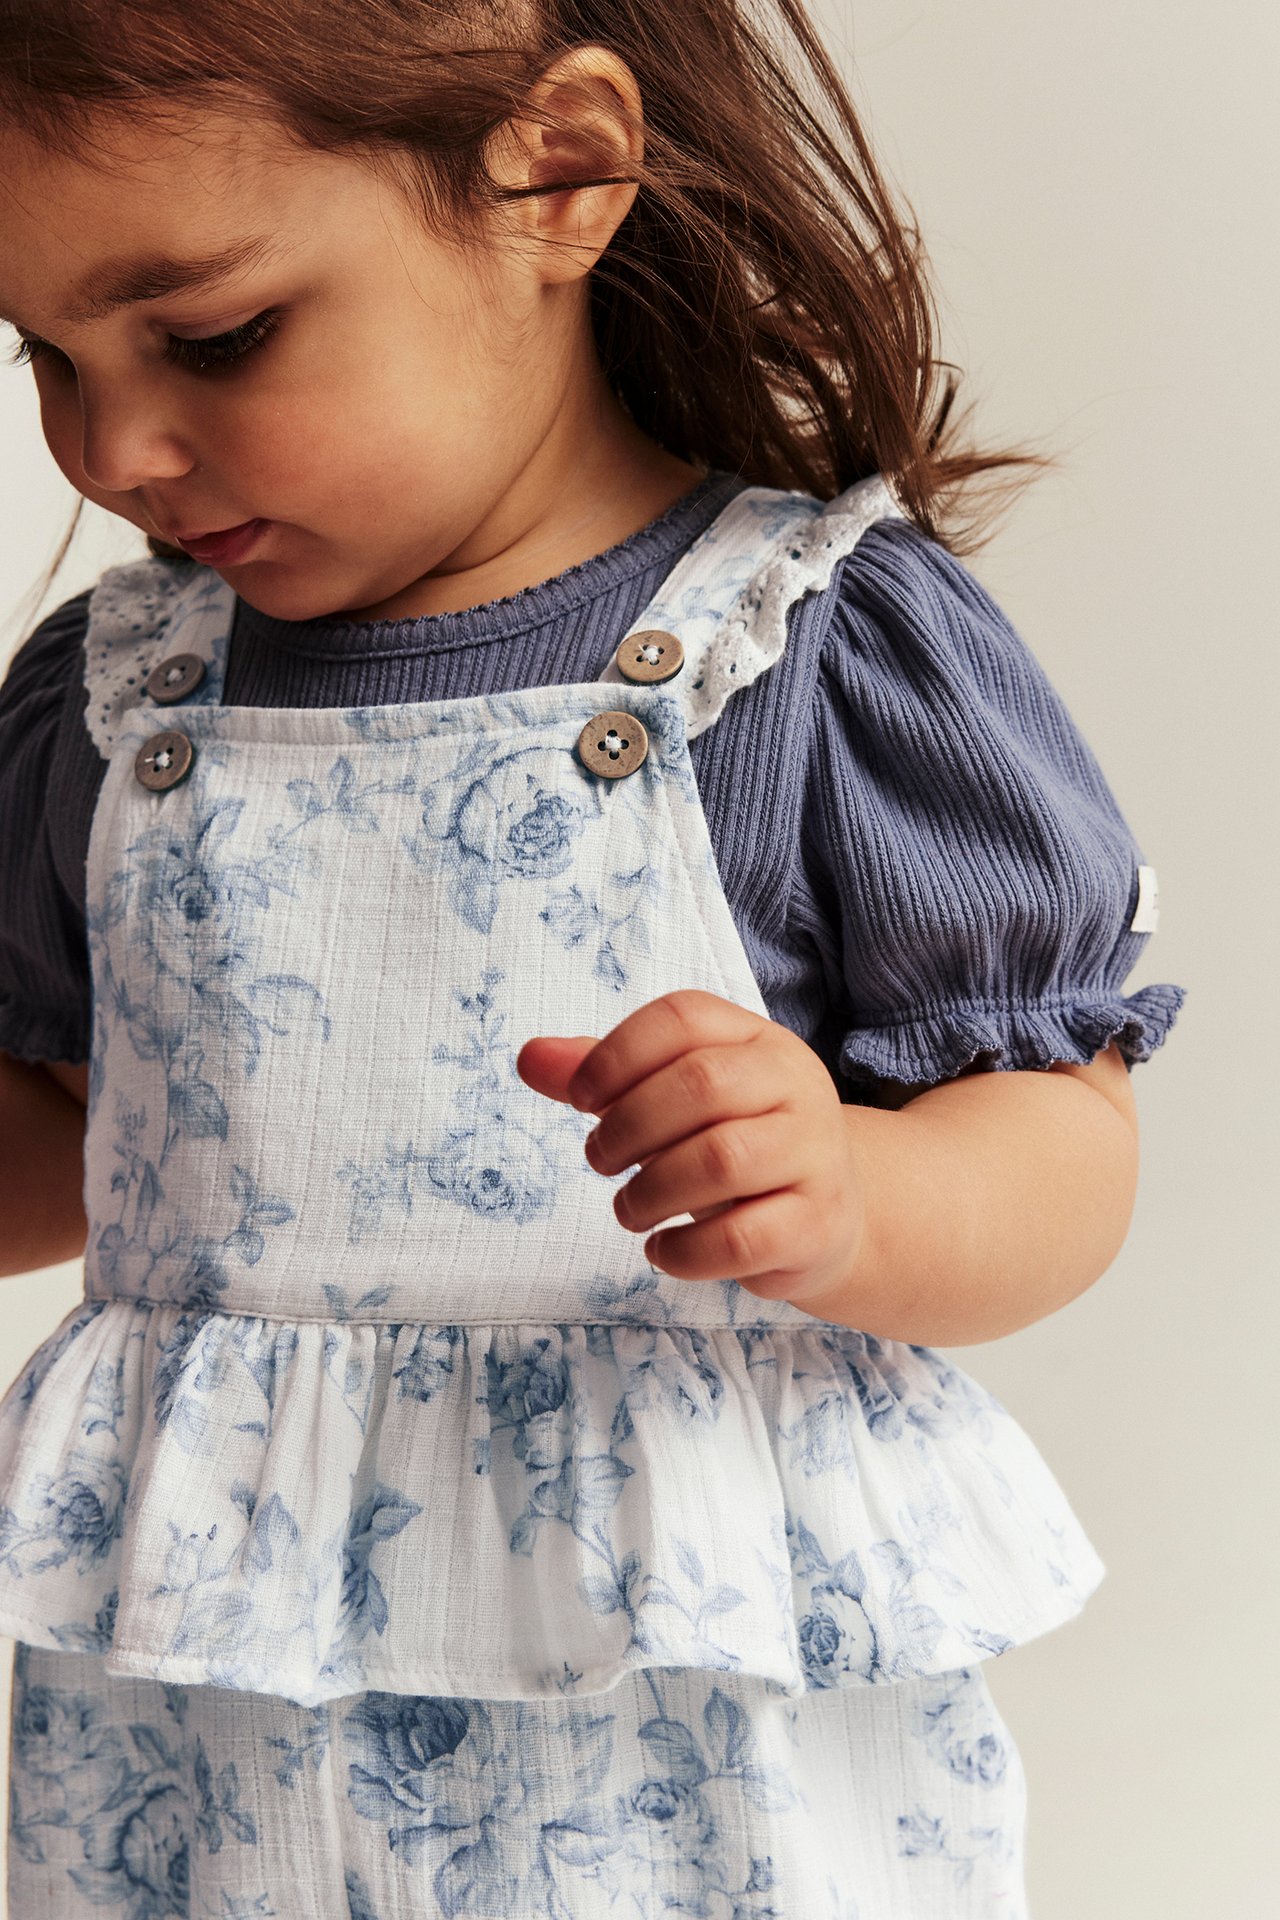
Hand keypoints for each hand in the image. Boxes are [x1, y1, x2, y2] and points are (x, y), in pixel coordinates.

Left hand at [515, 989, 865, 1307]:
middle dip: (628, 1127)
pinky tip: (663, 1249)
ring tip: (629, 1210)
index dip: (617, 1054)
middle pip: (702, 1083)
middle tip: (600, 1161)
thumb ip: (605, 1077)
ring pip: (722, 1160)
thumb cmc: (733, 1145)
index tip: (580, 1098)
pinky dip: (683, 1251)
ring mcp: (815, 1155)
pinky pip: (741, 1239)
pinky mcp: (816, 1224)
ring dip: (650, 1192)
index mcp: (756, 1039)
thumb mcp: (674, 1100)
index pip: (683, 1018)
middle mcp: (796, 1085)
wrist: (825, 1216)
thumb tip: (530, 1057)